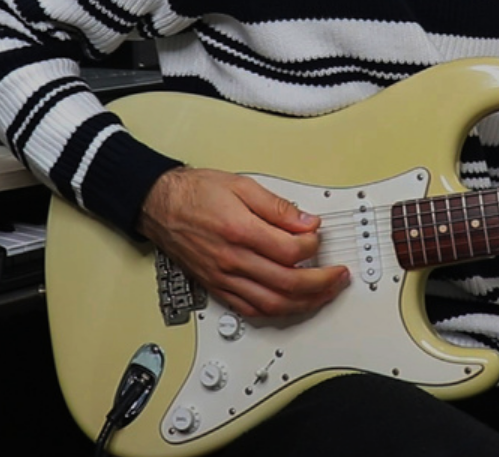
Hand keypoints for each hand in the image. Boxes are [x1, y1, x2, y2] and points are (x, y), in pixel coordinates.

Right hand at [138, 167, 350, 317]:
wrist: (160, 205)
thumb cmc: (196, 194)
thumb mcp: (241, 186)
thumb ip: (278, 207)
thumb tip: (306, 222)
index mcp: (240, 231)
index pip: (290, 250)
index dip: (313, 246)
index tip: (318, 238)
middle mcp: (233, 259)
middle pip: (287, 283)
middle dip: (321, 283)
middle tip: (338, 275)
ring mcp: (224, 277)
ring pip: (273, 304)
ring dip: (305, 303)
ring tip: (324, 294)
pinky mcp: (217, 287)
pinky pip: (251, 310)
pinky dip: (276, 312)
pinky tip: (290, 305)